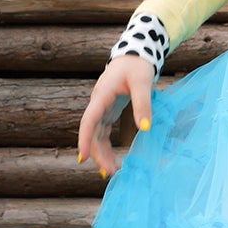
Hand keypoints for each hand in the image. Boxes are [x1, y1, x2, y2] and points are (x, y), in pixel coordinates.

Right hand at [76, 54, 154, 179]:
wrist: (135, 55)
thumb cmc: (138, 66)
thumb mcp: (142, 83)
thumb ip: (142, 104)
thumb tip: (145, 128)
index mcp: (102, 95)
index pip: (89, 120)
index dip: (85, 139)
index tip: (83, 158)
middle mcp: (98, 103)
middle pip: (92, 132)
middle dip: (97, 152)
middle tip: (108, 172)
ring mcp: (102, 108)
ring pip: (96, 134)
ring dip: (101, 152)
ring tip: (109, 172)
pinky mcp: (108, 111)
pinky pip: (103, 132)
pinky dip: (106, 146)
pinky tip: (111, 160)